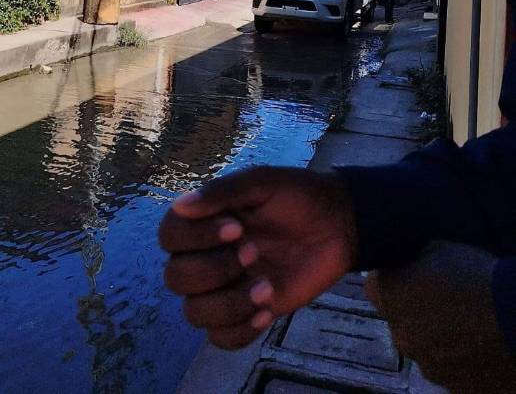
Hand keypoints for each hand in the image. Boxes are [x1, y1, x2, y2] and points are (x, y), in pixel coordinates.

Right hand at [159, 166, 356, 349]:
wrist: (339, 223)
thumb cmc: (298, 196)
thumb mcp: (263, 183)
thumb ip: (222, 192)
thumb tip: (180, 205)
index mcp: (206, 221)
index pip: (169, 236)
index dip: (195, 237)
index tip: (236, 227)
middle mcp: (208, 255)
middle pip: (176, 278)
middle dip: (214, 270)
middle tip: (255, 252)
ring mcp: (226, 287)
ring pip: (195, 313)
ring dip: (228, 303)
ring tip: (267, 288)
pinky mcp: (247, 312)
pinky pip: (221, 338)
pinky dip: (240, 330)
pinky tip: (268, 309)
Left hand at [366, 241, 515, 393]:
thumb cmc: (476, 277)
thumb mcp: (438, 248)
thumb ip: (412, 259)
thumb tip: (406, 262)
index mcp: (391, 298)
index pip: (374, 286)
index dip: (391, 278)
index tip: (408, 273)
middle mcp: (400, 335)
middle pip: (398, 318)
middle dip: (413, 308)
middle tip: (442, 296)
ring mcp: (426, 365)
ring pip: (421, 344)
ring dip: (434, 334)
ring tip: (464, 321)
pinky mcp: (451, 386)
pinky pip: (446, 365)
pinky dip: (455, 356)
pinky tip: (475, 341)